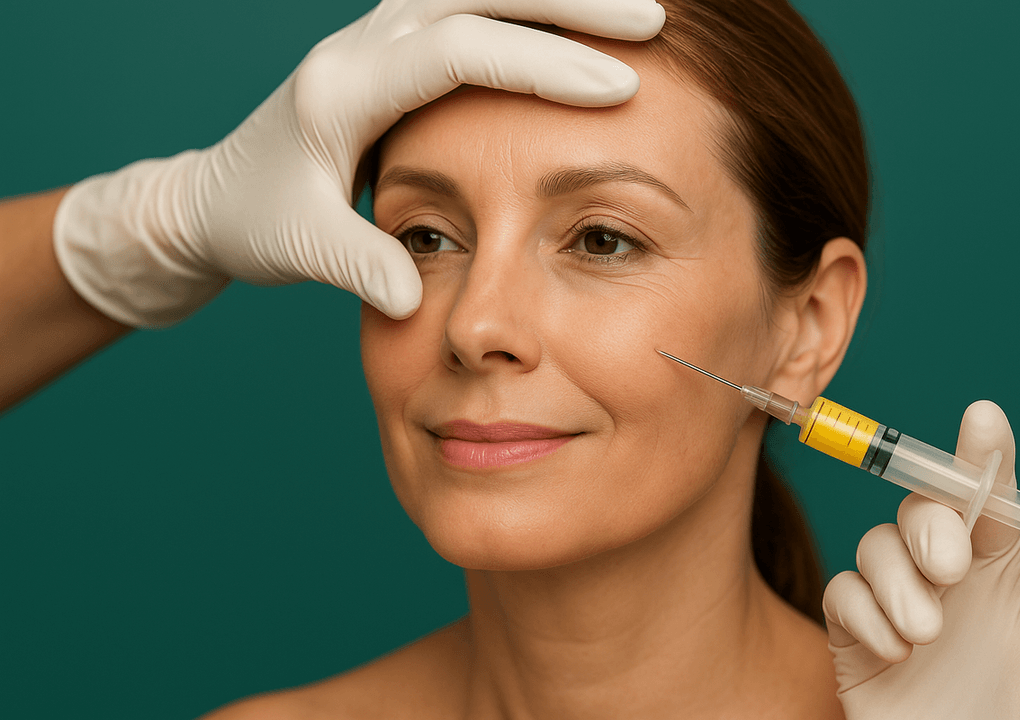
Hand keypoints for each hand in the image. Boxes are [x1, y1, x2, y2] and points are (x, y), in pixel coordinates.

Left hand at [54, 0, 665, 326]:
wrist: (214, 196)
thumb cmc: (257, 221)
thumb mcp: (300, 249)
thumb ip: (359, 264)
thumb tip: (416, 297)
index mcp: (343, 89)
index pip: (458, 53)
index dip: (542, 65)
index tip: (618, 90)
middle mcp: (361, 44)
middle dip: (569, 2)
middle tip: (652, 20)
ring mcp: (375, 37)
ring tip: (632, 9)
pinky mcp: (390, 47)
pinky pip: (466, 8)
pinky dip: (524, 8)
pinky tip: (572, 20)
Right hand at [823, 400, 1019, 718]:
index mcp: (1001, 575)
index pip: (987, 498)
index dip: (981, 457)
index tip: (984, 419)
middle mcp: (946, 583)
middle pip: (919, 512)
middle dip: (928, 525)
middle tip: (951, 569)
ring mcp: (898, 610)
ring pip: (874, 547)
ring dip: (896, 580)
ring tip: (927, 633)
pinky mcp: (855, 641)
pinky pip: (841, 595)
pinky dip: (863, 613)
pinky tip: (895, 651)